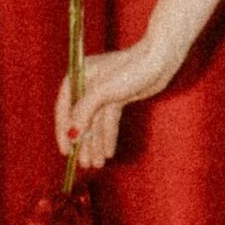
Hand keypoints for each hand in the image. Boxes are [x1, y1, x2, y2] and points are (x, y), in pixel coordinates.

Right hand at [54, 39, 177, 171]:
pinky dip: (108, 137)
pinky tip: (108, 153)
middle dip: (83, 143)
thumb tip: (71, 134)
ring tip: (96, 164)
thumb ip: (84, 112)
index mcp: (79, 76)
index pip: (64, 108)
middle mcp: (88, 83)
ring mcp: (104, 92)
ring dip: (95, 144)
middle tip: (83, 165)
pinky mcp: (119, 98)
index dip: (63, 131)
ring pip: (96, 123)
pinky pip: (109, 121)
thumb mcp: (102, 91)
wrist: (161, 59)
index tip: (66, 152)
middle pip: (81, 118)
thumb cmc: (131, 68)